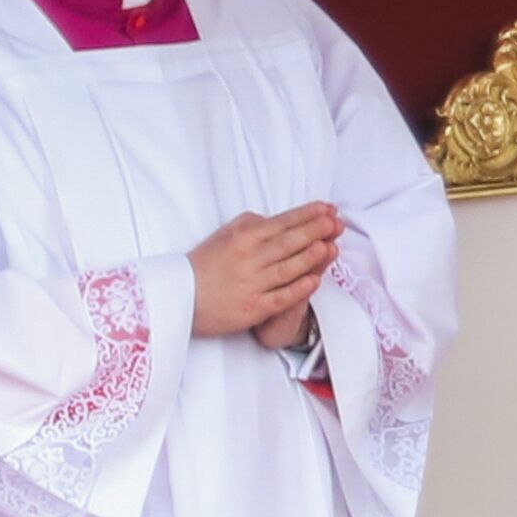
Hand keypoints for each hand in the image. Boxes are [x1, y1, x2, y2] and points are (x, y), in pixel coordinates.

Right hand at [187, 209, 328, 342]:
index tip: (328, 208)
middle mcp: (249, 259)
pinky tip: (314, 281)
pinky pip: (280, 297)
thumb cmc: (204, 265)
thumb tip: (275, 219)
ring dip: (311, 257)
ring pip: (287, 268)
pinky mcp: (253, 308)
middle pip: (289, 242)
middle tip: (337, 222)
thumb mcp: (224, 235)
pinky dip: (298, 289)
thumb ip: (251, 224)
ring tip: (330, 245)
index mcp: (243, 238)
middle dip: (316, 230)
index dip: (308, 215)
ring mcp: (252, 284)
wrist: (180, 297)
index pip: (282, 223)